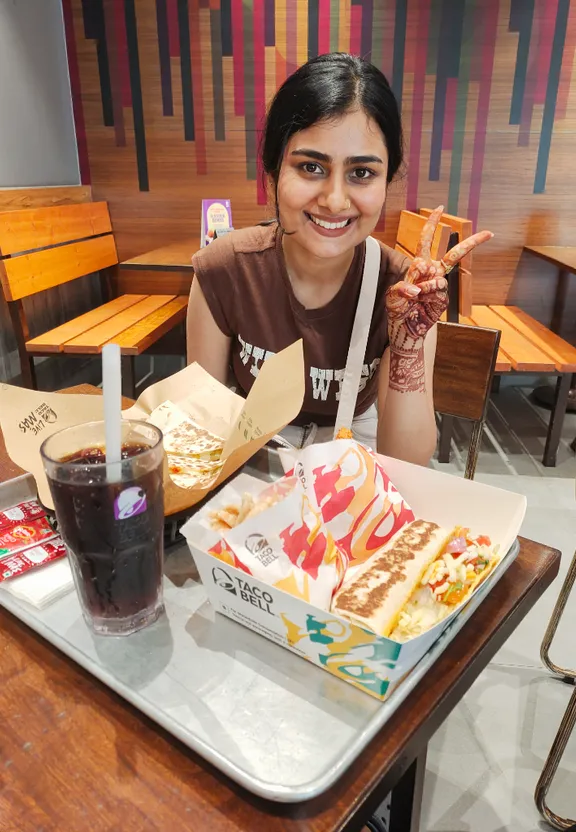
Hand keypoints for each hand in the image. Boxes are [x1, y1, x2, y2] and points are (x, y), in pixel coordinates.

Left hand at [385, 205, 493, 349]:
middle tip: (489, 234)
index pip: (426, 241)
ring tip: (415, 296)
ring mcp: (439, 287)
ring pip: (439, 278)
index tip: (440, 209)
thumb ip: (403, 286)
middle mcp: (432, 274)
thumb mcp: (393, 295)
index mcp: (419, 266)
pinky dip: (427, 295)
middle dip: (472, 244)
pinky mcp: (443, 300)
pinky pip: (438, 292)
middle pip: (454, 255)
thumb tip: (420, 282)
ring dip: (425, 286)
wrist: (405, 330)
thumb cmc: (398, 310)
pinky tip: (420, 301)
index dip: (432, 225)